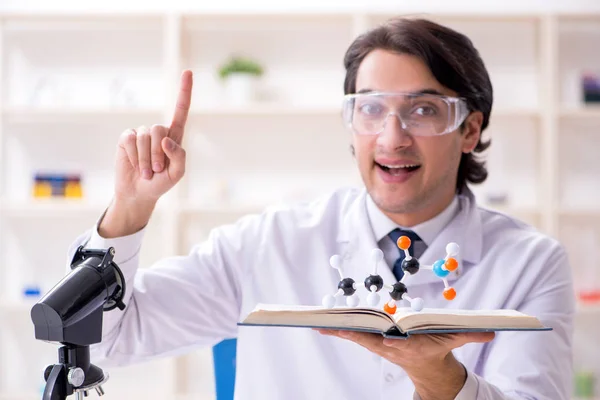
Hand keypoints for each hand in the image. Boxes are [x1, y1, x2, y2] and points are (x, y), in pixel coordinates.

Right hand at [115, 70, 192, 204]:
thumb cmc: (161, 183)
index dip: (184, 91)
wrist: (139, 193)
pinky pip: (129, 140)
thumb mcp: (177, 173)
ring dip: (145, 158)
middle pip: (159, 130)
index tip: (187, 72)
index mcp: (174, 136)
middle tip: (156, 170)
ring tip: (146, 171)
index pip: (181, 110)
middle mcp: (158, 131)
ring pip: (144, 137)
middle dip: (156, 153)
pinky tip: (133, 164)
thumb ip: (179, 156)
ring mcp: (141, 133)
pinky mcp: (126, 138)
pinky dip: (133, 156)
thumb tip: (166, 140)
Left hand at [316, 329, 493, 398]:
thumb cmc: (436, 347)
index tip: (375, 336)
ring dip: (338, 329)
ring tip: (319, 323)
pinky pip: (352, 333)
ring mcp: (378, 344)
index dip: (385, 340)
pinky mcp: (371, 340)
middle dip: (350, 332)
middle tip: (334, 326)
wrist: (424, 364)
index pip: (395, 343)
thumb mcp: (453, 341)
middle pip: (368, 338)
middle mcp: (389, 345)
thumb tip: (492, 332)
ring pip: (355, 335)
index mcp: (407, 345)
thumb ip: (470, 334)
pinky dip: (337, 328)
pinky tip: (321, 325)